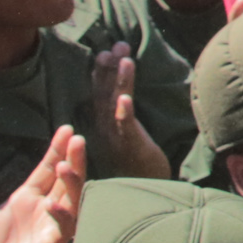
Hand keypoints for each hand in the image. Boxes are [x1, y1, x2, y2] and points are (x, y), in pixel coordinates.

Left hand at [0, 126, 86, 242]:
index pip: (45, 171)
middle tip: (76, 139)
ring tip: (67, 163)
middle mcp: (40, 213)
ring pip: (70, 200)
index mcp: (22, 202)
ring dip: (72, 182)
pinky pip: (63, 229)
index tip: (65, 129)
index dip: (55, 150)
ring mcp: (46, 230)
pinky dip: (63, 214)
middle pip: (63, 181)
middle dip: (72, 160)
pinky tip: (54, 202)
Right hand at [84, 42, 170, 179]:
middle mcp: (105, 130)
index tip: (110, 50)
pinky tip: (125, 98)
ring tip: (124, 59)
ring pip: (113, 106)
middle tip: (113, 46)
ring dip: (117, 82)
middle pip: (102, 94)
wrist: (142, 195)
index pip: (99, 93)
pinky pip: (125, 128)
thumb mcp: (129, 137)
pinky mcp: (130, 148)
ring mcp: (116, 139)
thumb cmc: (138, 166)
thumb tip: (125, 94)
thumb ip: (124, 117)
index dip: (103, 71)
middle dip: (107, 69)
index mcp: (103, 126)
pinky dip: (124, 112)